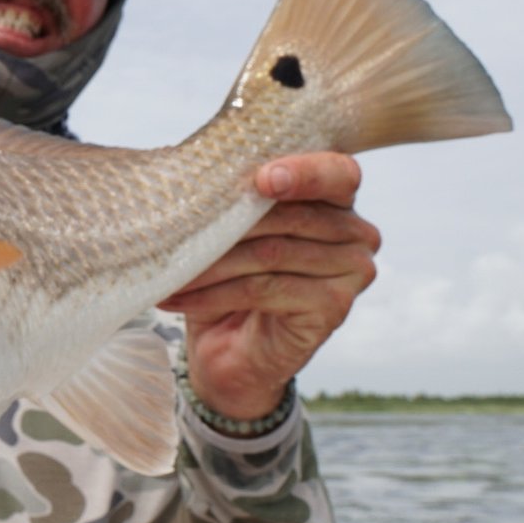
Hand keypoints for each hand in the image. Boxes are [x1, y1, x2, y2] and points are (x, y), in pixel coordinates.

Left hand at [158, 153, 379, 421]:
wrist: (232, 350)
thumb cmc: (231, 277)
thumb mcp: (230, 230)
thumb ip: (233, 197)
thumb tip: (194, 172)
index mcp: (337, 199)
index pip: (337, 172)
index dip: (304, 172)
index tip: (261, 179)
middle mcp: (356, 232)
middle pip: (289, 216)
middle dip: (224, 224)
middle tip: (172, 232)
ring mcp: (353, 271)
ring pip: (270, 253)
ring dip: (210, 264)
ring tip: (168, 270)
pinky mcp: (335, 307)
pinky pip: (265, 289)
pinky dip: (213, 293)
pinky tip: (177, 297)